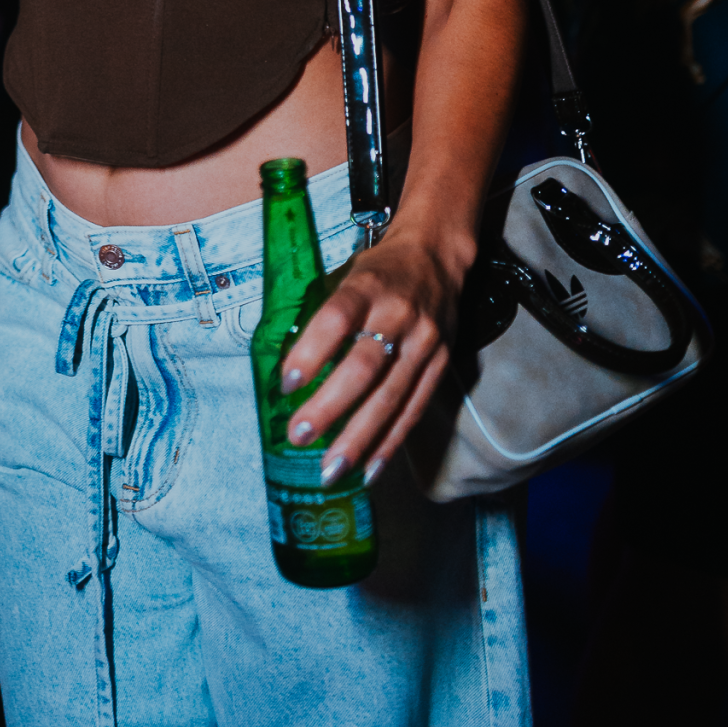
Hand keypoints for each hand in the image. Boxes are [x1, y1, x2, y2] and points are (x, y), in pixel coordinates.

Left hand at [279, 227, 464, 484]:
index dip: (311, 352)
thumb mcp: (348, 276)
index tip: (286, 384)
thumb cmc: (380, 270)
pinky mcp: (441, 364)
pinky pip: (414, 409)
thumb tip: (289, 368)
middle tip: (299, 436)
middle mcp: (398, 314)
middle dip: (330, 406)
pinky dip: (390, 443)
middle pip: (364, 366)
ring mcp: (423, 342)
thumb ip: (325, 316)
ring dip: (359, 438)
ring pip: (390, 396)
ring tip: (331, 470)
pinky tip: (369, 470)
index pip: (336, 318)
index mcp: (367, 286)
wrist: (437, 255)